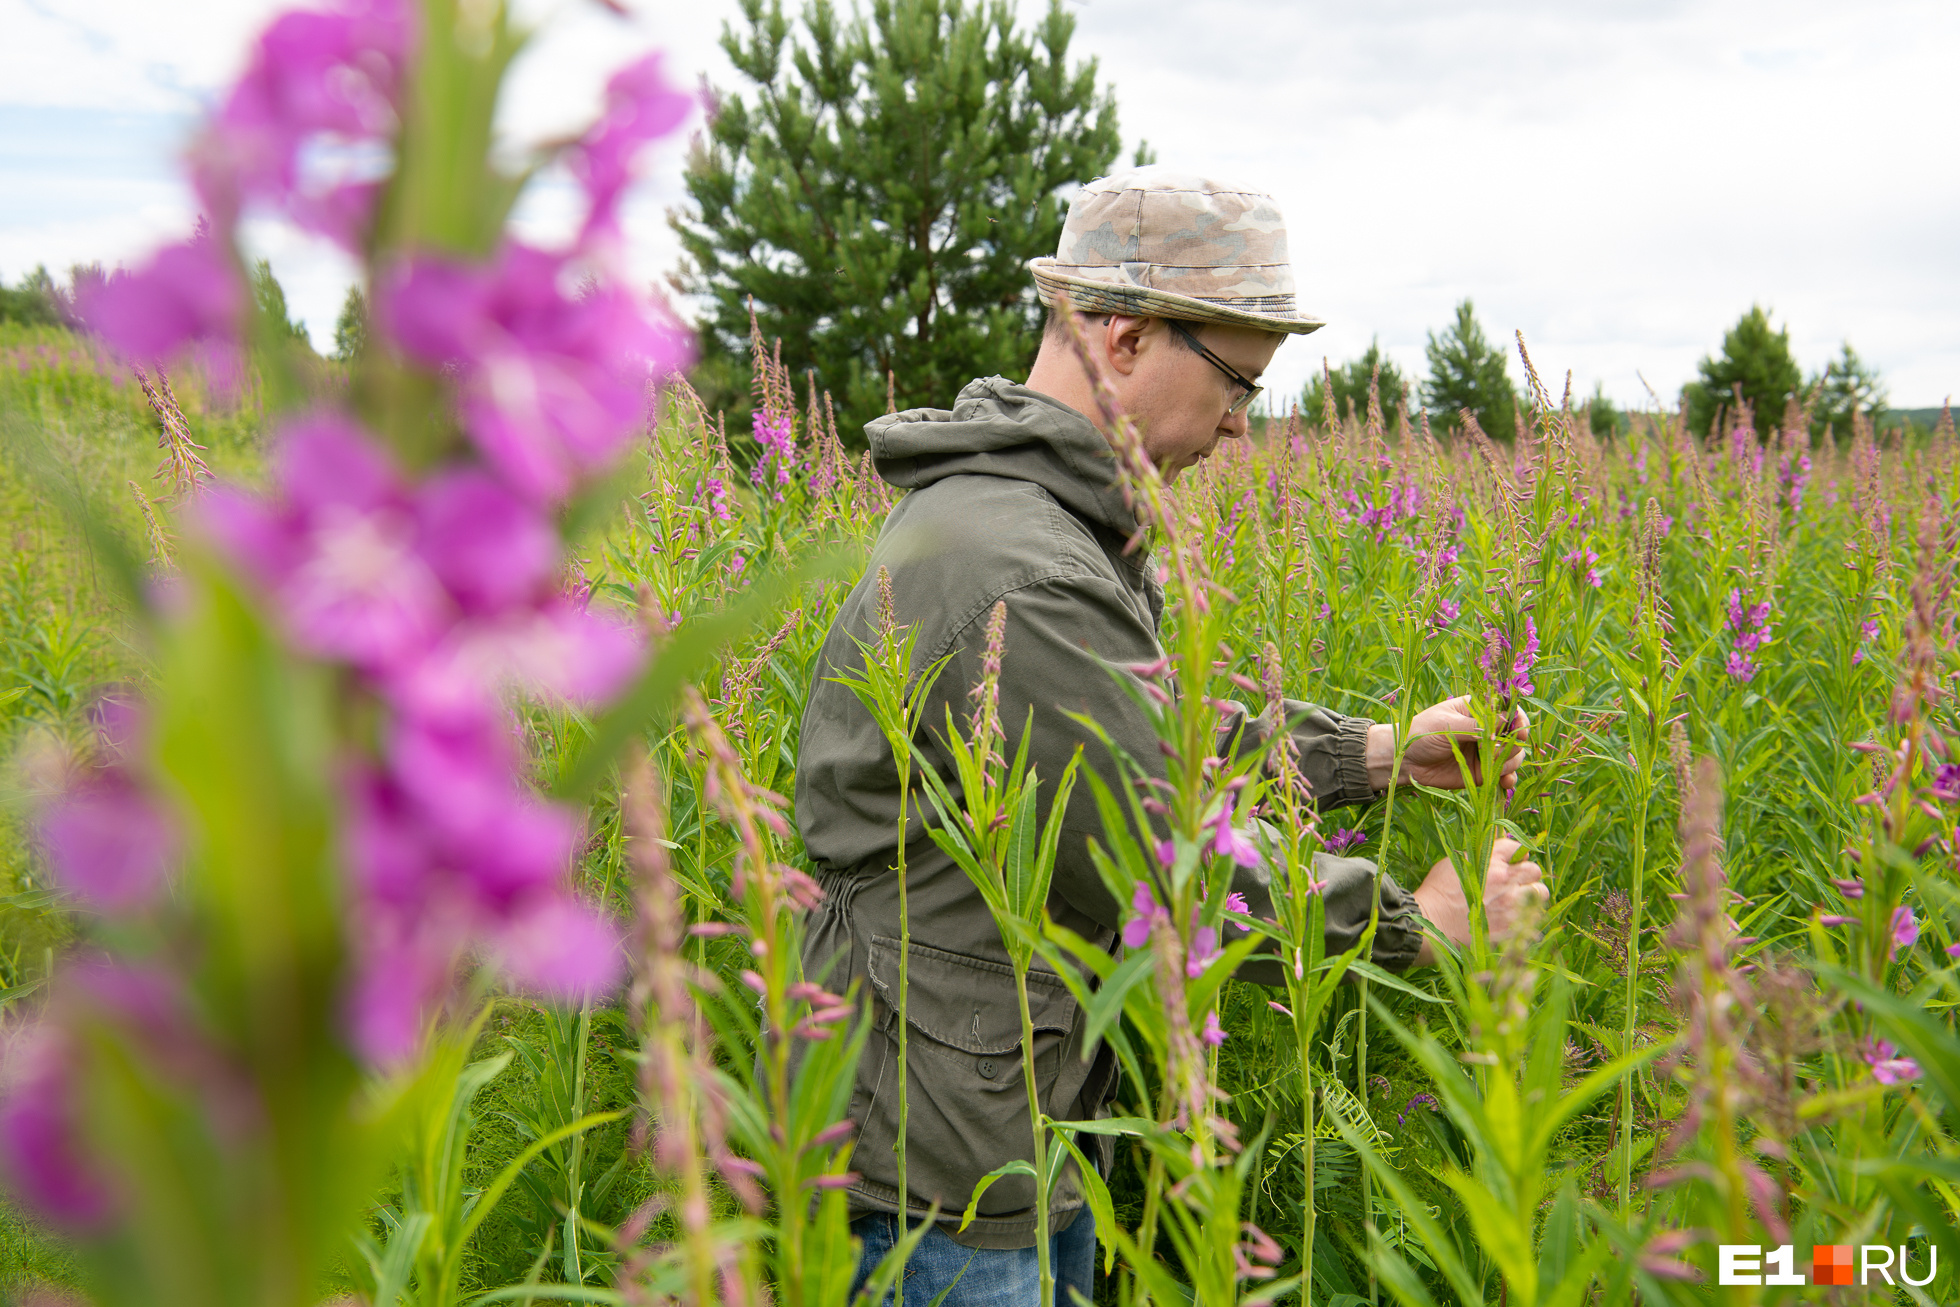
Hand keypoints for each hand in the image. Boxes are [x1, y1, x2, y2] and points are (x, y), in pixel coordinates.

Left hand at [1368, 695, 1528, 790]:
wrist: (1404, 760)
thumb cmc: (1422, 733)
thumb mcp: (1448, 725)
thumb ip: (1477, 725)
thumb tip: (1508, 721)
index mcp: (1479, 710)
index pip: (1510, 711)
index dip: (1519, 720)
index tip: (1518, 731)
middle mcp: (1487, 730)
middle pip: (1516, 736)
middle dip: (1512, 745)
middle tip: (1495, 751)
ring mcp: (1486, 752)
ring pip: (1514, 757)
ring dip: (1510, 763)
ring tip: (1493, 767)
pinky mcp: (1483, 772)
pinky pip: (1504, 775)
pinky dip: (1508, 779)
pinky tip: (1504, 782)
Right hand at [1410, 837, 1548, 963]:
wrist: (1431, 922)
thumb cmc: (1437, 891)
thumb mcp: (1454, 862)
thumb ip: (1479, 857)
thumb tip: (1493, 855)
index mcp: (1491, 860)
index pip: (1518, 848)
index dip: (1516, 855)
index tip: (1511, 863)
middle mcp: (1506, 879)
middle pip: (1534, 870)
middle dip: (1527, 876)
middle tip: (1516, 883)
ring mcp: (1511, 904)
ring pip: (1540, 893)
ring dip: (1532, 896)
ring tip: (1519, 901)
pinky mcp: (1512, 926)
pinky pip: (1534, 918)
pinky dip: (1527, 918)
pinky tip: (1513, 919)